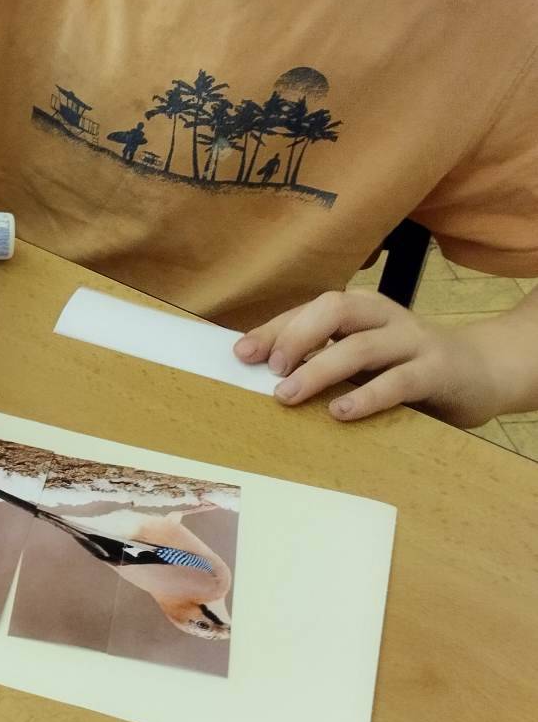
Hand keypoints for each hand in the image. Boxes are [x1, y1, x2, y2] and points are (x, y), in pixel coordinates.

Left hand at [235, 290, 517, 425]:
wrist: (479, 372)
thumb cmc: (404, 366)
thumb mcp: (362, 357)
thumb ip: (324, 357)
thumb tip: (261, 374)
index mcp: (360, 309)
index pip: (311, 309)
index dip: (274, 329)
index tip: (241, 354)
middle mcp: (384, 316)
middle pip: (336, 309)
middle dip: (297, 336)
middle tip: (272, 370)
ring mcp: (413, 340)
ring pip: (362, 345)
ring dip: (321, 369)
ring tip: (289, 395)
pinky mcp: (437, 370)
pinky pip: (399, 379)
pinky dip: (367, 396)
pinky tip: (340, 412)